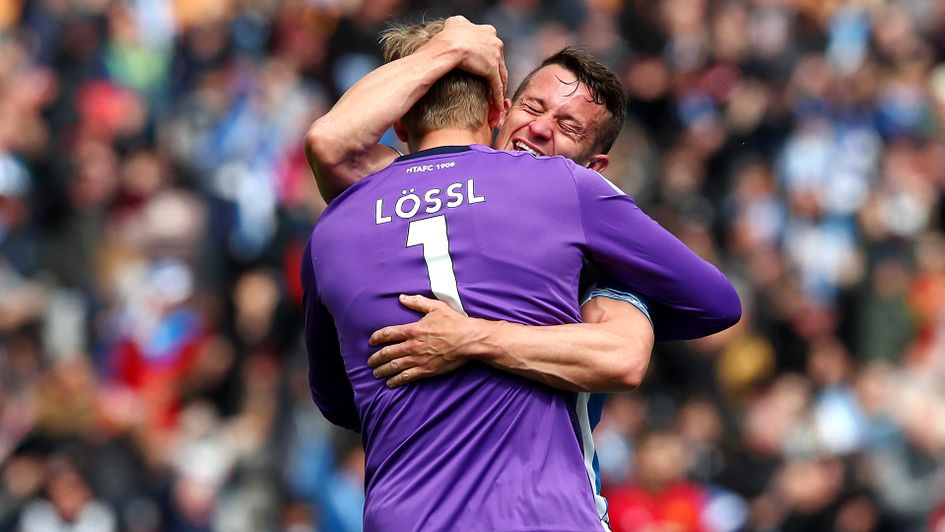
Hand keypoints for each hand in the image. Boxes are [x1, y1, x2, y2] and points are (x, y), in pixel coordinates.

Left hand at [368, 294, 494, 387]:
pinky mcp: (426, 370)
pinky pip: (406, 377)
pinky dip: (396, 381)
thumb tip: (402, 297)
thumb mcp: (436, 307)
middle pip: (387, 353)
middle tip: (370, 362)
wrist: (468, 340)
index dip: (377, 338)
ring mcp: (418, 359)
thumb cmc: (454, 322)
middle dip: (376, 358)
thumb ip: (417, 302)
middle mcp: (412, 345)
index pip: (388, 334)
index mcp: (412, 330)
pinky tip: (390, 383)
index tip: (371, 341)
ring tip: (376, 373)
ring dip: (382, 370)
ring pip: (394, 366)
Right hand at [429, 16, 507, 112]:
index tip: (487, 66)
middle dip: (498, 74)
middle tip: (495, 85)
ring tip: (498, 99)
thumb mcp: (456, 23)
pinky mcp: (492, 70)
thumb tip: (458, 24)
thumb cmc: (448, 36)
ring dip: (500, 88)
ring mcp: (495, 57)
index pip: (493, 47)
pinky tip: (497, 106)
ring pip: (501, 75)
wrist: (447, 46)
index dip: (491, 57)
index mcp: (488, 31)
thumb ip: (461, 24)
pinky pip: (497, 86)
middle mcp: (495, 42)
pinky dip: (497, 98)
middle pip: (499, 61)